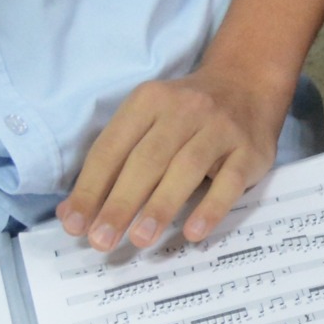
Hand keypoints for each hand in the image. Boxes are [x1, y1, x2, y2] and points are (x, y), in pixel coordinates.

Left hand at [56, 70, 290, 250]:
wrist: (246, 83)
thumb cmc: (185, 115)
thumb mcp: (145, 122)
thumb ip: (111, 164)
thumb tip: (73, 213)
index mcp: (149, 101)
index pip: (112, 148)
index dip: (91, 188)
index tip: (75, 225)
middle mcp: (185, 109)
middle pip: (147, 160)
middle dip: (121, 203)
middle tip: (101, 240)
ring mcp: (221, 128)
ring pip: (187, 168)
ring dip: (161, 206)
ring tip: (140, 239)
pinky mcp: (250, 150)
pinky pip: (230, 182)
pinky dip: (211, 208)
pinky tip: (193, 233)